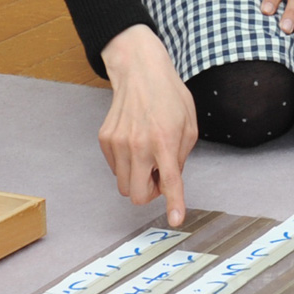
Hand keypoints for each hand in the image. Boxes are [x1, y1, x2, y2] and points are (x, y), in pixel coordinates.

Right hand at [99, 25, 197, 225]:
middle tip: (159, 175)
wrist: (140, 72)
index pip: (170, 181)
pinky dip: (127, 165)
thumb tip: (168, 182)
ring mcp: (118, 142)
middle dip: (149, 193)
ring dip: (138, 179)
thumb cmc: (169, 97)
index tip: (176, 220)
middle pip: (137, 195)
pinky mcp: (105, 139)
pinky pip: (115, 169)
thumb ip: (181, 157)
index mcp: (165, 140)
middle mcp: (139, 144)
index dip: (173, 204)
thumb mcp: (189, 126)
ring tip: (148, 158)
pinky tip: (135, 146)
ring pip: (124, 186)